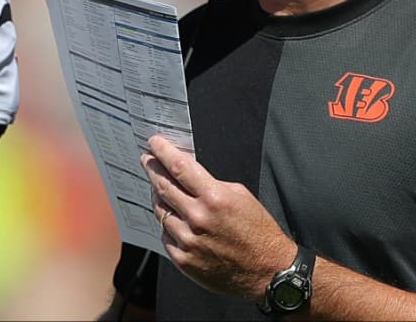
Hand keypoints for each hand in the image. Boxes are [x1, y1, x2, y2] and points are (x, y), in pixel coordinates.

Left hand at [142, 135, 296, 300]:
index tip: (154, 143)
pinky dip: (168, 225)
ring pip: (160, 210)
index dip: (162, 151)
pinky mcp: (184, 260)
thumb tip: (186, 172)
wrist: (268, 272)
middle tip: (147, 161)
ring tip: (161, 189)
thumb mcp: (241, 196)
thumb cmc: (258, 233)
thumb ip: (211, 183)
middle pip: (163, 186)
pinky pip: (165, 235)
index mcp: (215, 198)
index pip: (179, 167)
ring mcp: (188, 241)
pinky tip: (173, 219)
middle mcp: (198, 218)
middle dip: (152, 169)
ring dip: (158, 196)